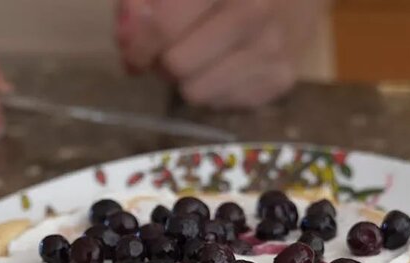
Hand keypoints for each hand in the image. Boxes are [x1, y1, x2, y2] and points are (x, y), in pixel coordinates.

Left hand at [117, 0, 327, 107]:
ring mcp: (273, 49)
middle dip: (163, 62)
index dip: (137, 44)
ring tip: (200, 56)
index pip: (164, 26)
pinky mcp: (283, 78)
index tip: (132, 52)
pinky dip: (215, 88)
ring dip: (188, 79)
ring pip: (197, 93)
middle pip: (177, 65)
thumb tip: (127, 41)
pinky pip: (222, 104)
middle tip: (171, 50)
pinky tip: (227, 64)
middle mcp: (254, 12)